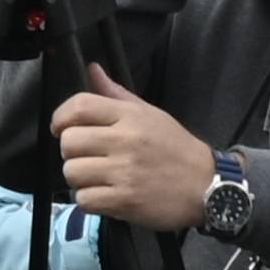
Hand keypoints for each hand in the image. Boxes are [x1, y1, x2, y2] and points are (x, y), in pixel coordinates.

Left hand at [50, 65, 218, 230]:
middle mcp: (125, 142)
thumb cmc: (176, 148)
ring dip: (79, 178)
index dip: (60, 117)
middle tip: (86, 157)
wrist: (209, 187)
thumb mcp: (149, 114)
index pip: (79, 106)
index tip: (60, 128)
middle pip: (69, 142)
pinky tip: (103, 196)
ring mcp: (125, 172)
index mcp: (130, 116)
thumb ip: (116, 93)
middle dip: (71, 152)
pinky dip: (89, 200)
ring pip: (72, 172)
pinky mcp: (126, 201)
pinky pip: (85, 199)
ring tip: (96, 178)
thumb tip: (92, 69)